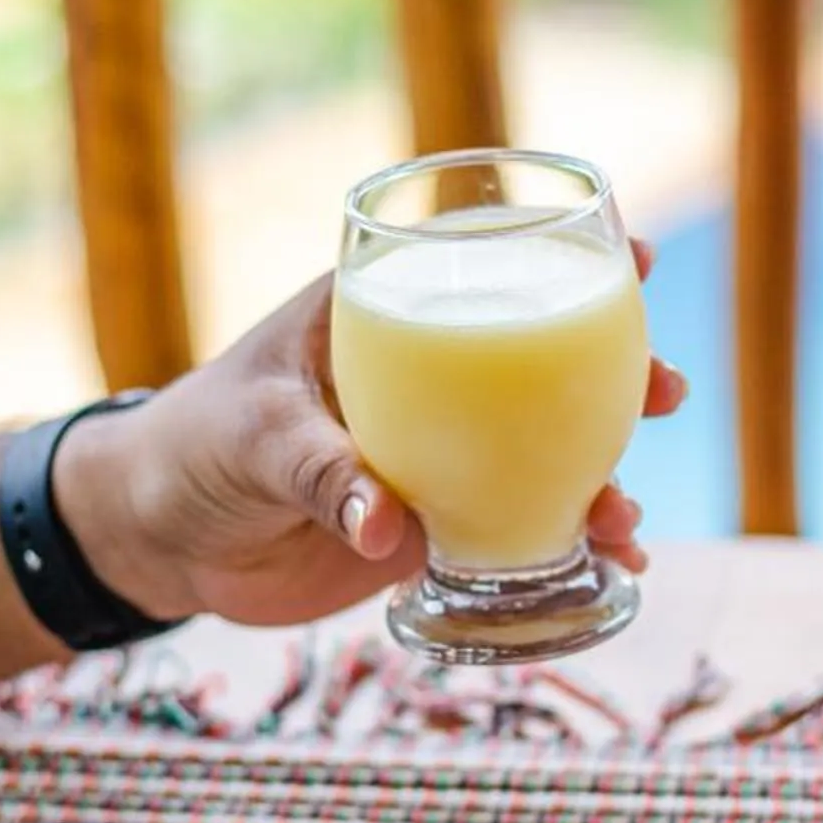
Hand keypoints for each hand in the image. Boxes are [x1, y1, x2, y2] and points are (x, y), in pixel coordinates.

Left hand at [53, 257, 686, 633]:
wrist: (158, 540)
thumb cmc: (192, 449)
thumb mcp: (251, 442)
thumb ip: (319, 474)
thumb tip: (388, 525)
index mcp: (377, 320)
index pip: (477, 268)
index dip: (557, 254)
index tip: (633, 252)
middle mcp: (422, 382)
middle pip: (538, 364)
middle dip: (615, 374)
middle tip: (665, 391)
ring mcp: (434, 455)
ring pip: (542, 454)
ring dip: (601, 478)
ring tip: (627, 519)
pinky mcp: (428, 525)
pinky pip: (513, 530)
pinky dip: (565, 548)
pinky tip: (611, 570)